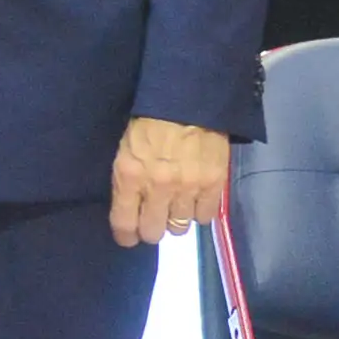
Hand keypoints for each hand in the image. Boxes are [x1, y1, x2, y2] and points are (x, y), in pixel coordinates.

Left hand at [111, 115, 232, 248]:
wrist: (189, 100)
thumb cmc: (150, 120)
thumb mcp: (126, 148)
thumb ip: (127, 179)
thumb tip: (130, 207)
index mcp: (130, 176)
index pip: (124, 223)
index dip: (126, 235)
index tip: (128, 238)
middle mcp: (158, 187)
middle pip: (154, 231)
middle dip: (151, 230)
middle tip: (154, 222)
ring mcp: (188, 187)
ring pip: (180, 226)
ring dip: (176, 219)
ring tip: (176, 207)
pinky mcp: (214, 184)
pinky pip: (206, 216)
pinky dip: (200, 212)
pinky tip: (196, 201)